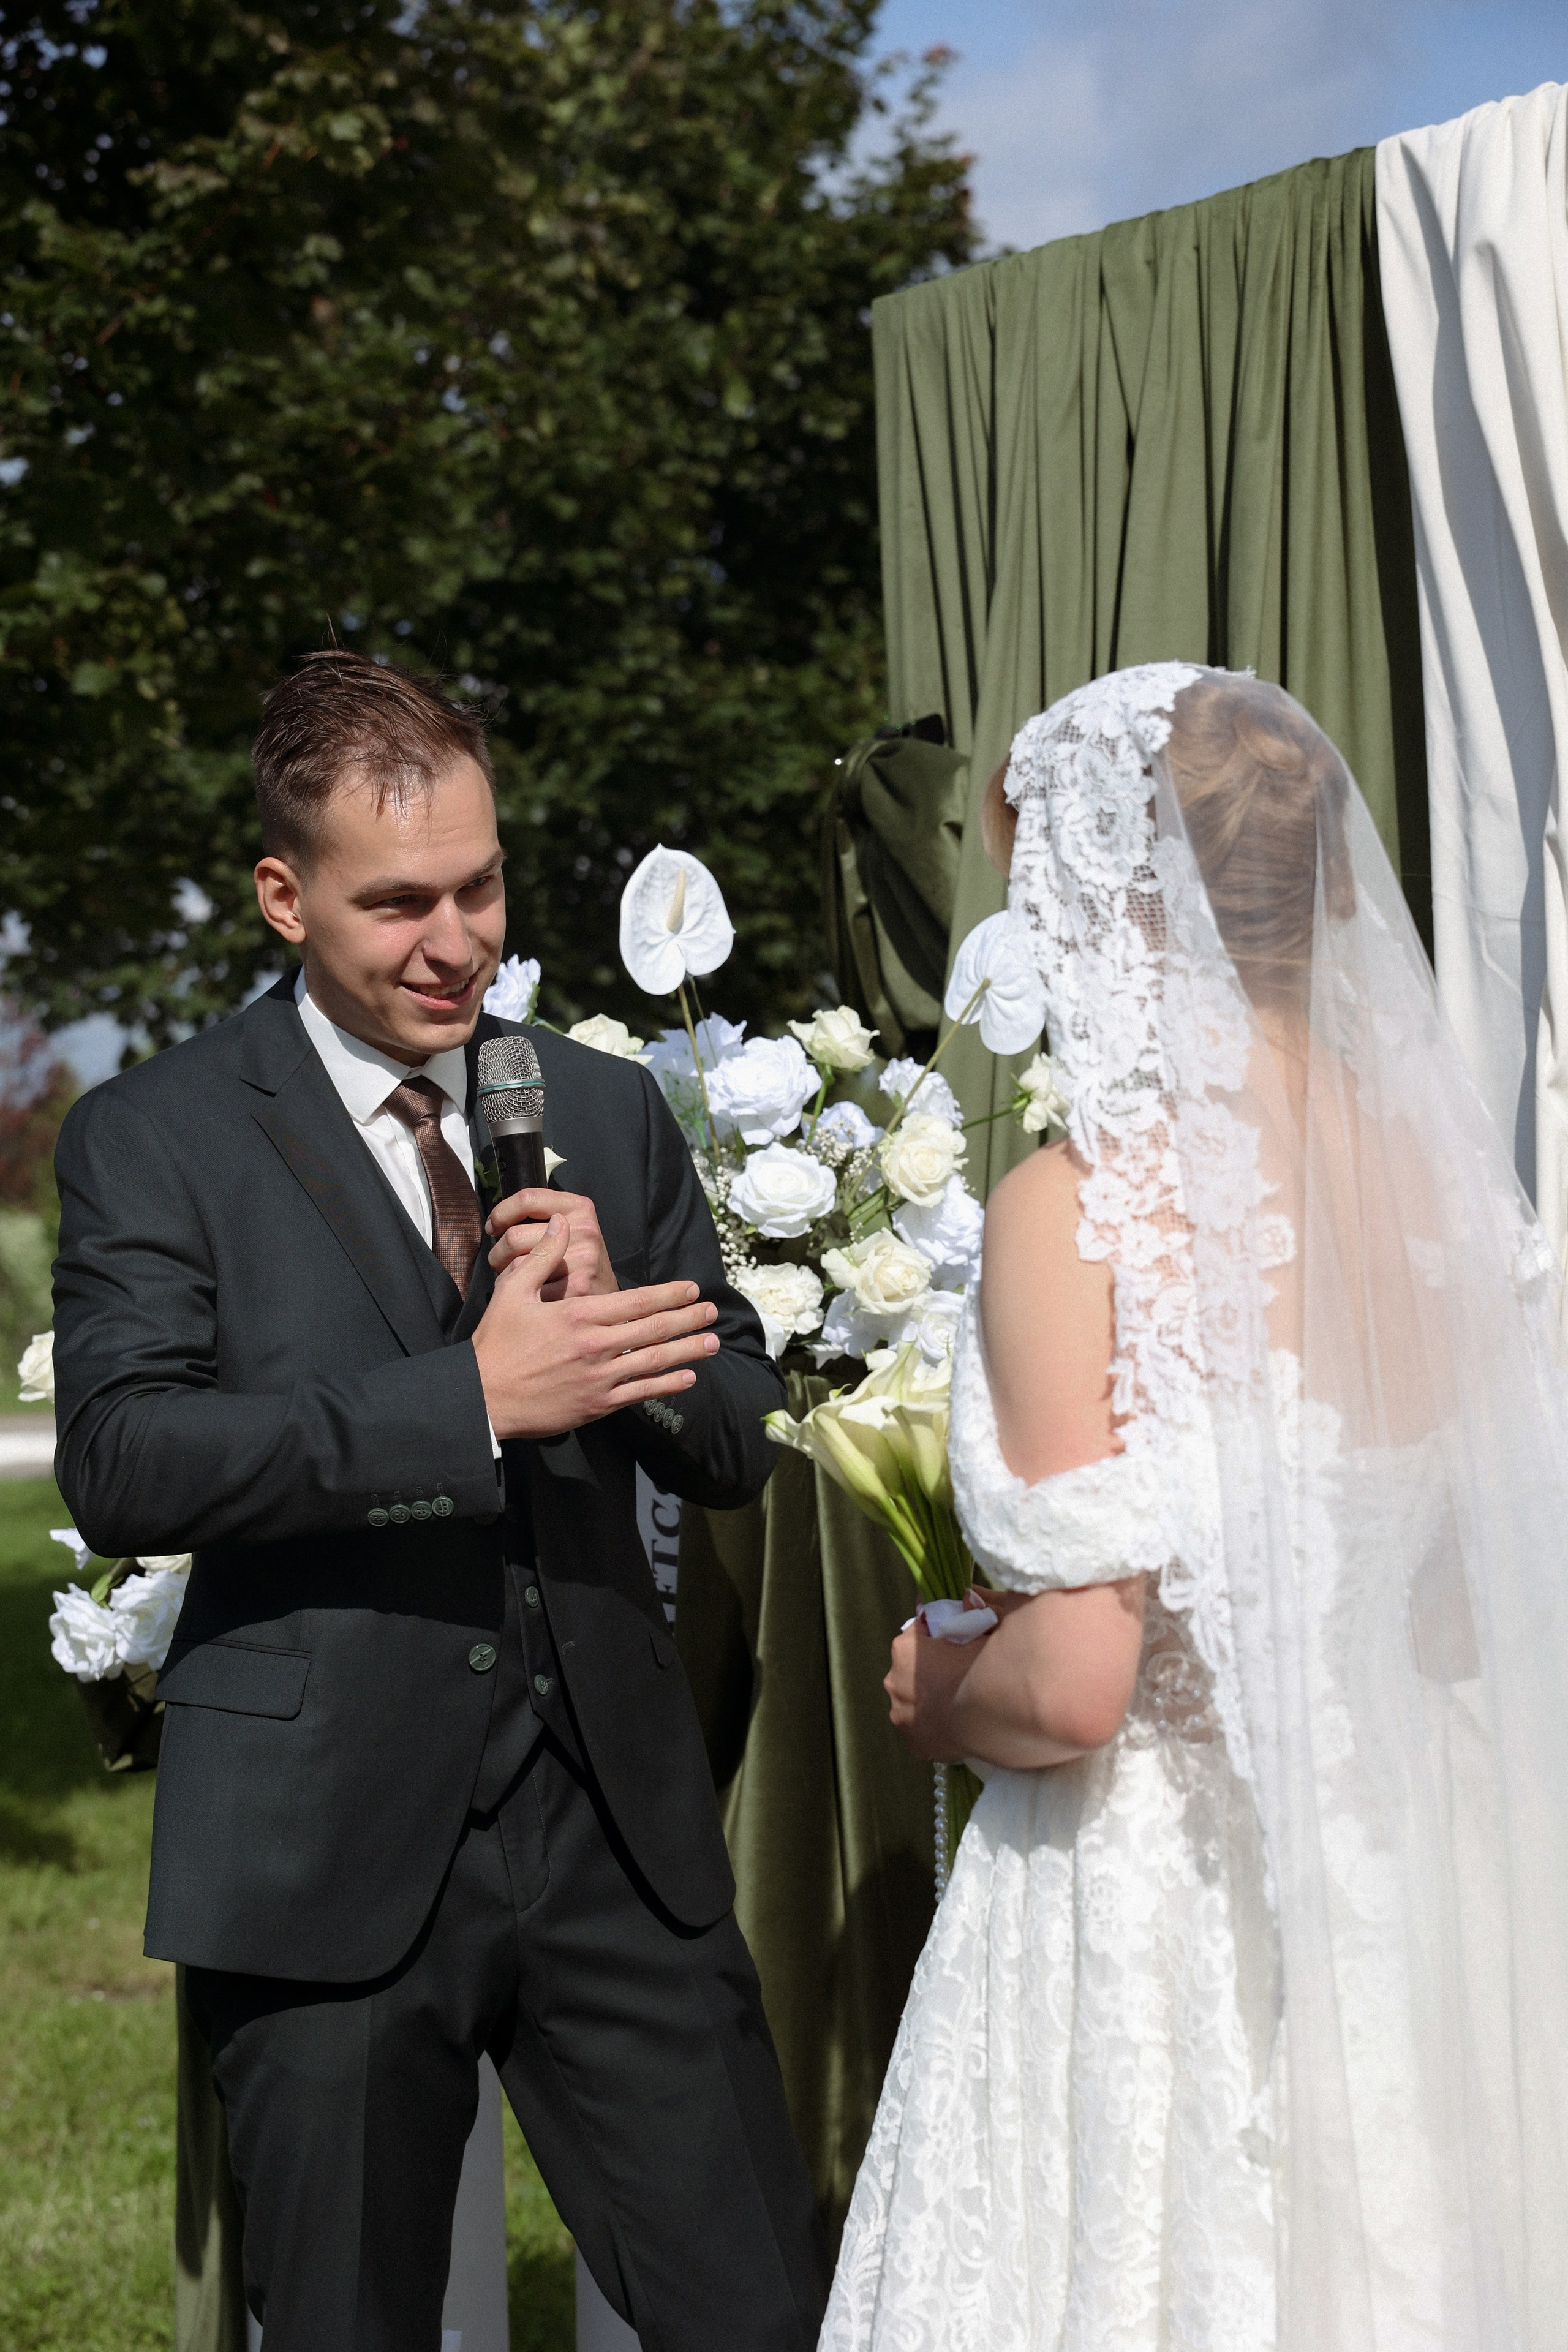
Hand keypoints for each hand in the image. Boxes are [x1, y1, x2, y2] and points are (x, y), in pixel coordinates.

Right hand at [471, 1217, 718, 1440]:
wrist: (482, 1398)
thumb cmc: (496, 1343)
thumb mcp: (512, 1292)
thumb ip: (542, 1256)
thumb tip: (561, 1224)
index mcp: (578, 1315)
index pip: (636, 1301)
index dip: (669, 1294)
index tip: (691, 1288)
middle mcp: (595, 1346)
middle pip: (653, 1329)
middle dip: (688, 1318)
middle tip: (713, 1311)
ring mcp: (599, 1379)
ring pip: (654, 1361)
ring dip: (687, 1351)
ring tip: (713, 1342)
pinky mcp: (596, 1405)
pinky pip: (640, 1393)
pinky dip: (666, 1385)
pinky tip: (687, 1378)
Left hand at [486, 1186, 614, 1299]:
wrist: (610, 1297)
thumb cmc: (580, 1260)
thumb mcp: (570, 1226)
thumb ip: (542, 1216)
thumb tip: (497, 1221)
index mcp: (579, 1207)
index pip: (527, 1198)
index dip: (501, 1213)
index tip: (493, 1227)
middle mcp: (584, 1229)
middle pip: (514, 1236)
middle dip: (498, 1253)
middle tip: (501, 1262)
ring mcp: (583, 1258)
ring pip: (517, 1265)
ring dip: (505, 1275)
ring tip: (513, 1279)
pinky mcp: (578, 1286)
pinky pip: (530, 1289)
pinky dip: (523, 1295)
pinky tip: (530, 1295)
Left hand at [884, 1615, 985, 1761]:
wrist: (992, 1716)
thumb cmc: (985, 1667)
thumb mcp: (984, 1627)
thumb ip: (975, 1609)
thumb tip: (967, 1596)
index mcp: (904, 1649)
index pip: (918, 1632)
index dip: (938, 1634)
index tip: (956, 1639)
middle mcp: (893, 1681)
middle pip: (913, 1668)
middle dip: (932, 1668)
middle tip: (961, 1671)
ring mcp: (901, 1715)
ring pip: (914, 1700)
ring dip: (930, 1698)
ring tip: (960, 1700)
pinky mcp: (915, 1744)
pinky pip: (923, 1730)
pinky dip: (935, 1726)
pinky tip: (955, 1724)